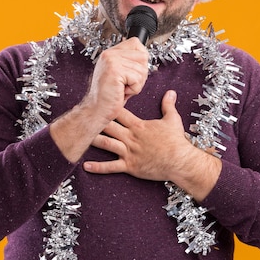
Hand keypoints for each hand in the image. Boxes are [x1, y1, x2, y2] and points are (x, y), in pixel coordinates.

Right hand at [49, 37, 148, 162]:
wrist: (97, 110)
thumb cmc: (109, 96)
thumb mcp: (119, 74)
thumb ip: (129, 62)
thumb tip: (144, 55)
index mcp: (110, 53)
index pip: (136, 43)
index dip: (140, 59)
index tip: (131, 73)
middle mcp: (109, 54)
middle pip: (143, 56)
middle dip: (140, 74)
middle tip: (126, 84)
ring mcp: (111, 61)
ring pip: (142, 69)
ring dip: (136, 84)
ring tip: (122, 89)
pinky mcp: (115, 71)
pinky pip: (137, 79)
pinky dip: (133, 90)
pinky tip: (121, 92)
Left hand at [84, 90, 221, 200]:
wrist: (180, 161)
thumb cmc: (177, 141)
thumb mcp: (173, 120)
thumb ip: (168, 105)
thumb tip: (170, 91)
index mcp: (139, 126)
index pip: (120, 112)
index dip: (109, 106)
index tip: (98, 101)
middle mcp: (131, 137)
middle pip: (109, 126)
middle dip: (95, 121)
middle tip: (81, 116)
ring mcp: (129, 152)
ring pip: (106, 144)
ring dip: (92, 140)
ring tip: (79, 136)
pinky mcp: (130, 166)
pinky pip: (111, 167)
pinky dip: (97, 167)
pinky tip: (85, 166)